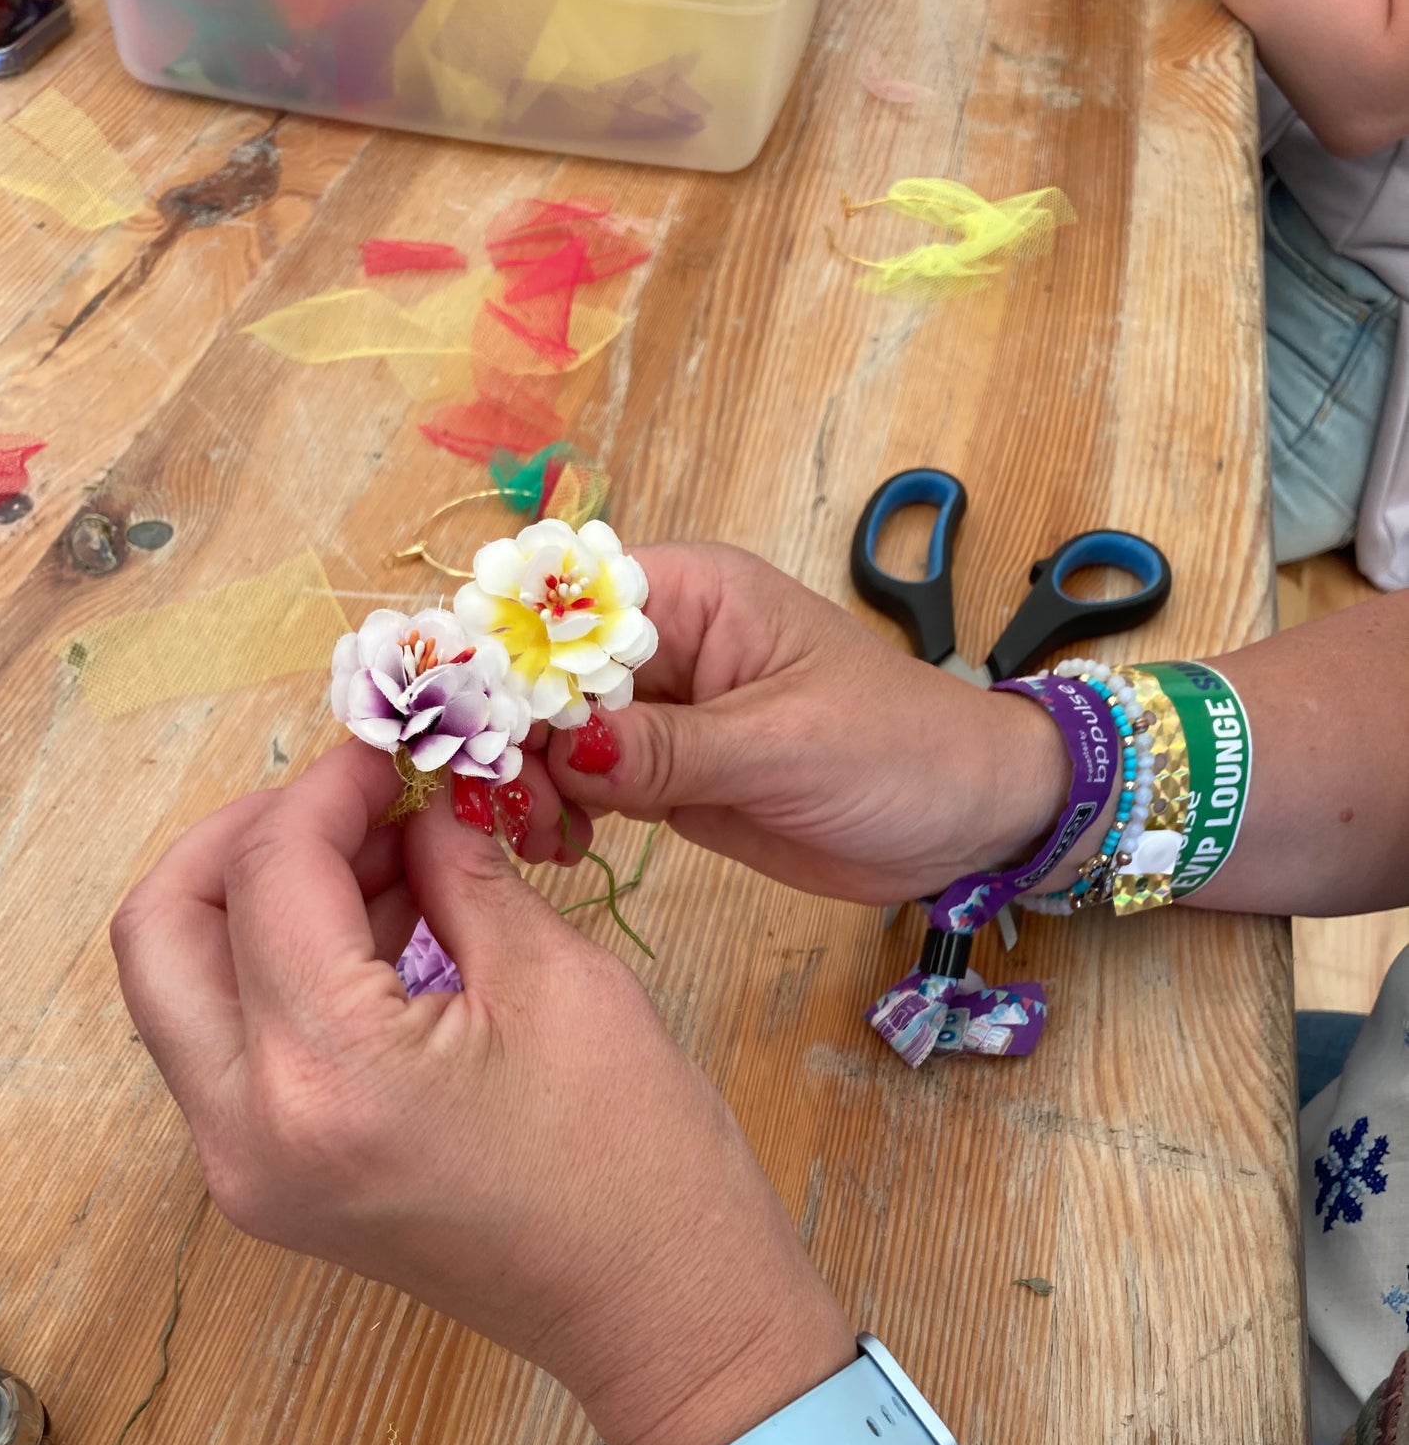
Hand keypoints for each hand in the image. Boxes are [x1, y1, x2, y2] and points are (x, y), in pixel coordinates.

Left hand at [111, 743, 852, 1444]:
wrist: (661, 1314)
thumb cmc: (639, 1159)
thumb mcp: (557, 978)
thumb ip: (458, 869)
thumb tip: (416, 799)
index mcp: (327, 1073)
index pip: (273, 874)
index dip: (330, 787)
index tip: (393, 750)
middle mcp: (249, 1130)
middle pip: (162, 929)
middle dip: (244, 836)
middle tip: (346, 799)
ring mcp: (246, 1171)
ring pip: (179, 987)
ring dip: (259, 900)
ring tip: (383, 858)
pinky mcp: (270, 1186)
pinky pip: (228, 1044)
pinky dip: (275, 970)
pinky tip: (377, 929)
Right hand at [534, 545, 1069, 903]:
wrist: (966, 821)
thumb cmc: (902, 751)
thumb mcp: (785, 746)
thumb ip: (671, 750)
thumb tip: (563, 745)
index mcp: (691, 595)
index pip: (565, 609)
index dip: (509, 662)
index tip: (478, 735)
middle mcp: (662, 646)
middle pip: (542, 676)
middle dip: (513, 738)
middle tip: (517, 810)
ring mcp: (659, 714)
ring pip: (550, 737)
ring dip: (529, 785)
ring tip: (544, 838)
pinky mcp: (664, 776)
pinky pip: (582, 786)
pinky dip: (559, 815)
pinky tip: (565, 849)